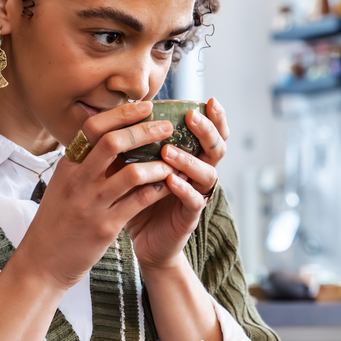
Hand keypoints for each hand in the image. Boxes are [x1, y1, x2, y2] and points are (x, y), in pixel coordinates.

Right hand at [13, 101, 175, 291]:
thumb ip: (84, 162)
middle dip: (145, 131)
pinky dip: (157, 190)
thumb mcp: (64, 185)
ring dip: (158, 164)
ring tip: (173, 160)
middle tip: (167, 127)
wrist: (42, 262)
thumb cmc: (57, 221)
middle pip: (114, 143)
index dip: (122, 114)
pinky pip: (139, 202)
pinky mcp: (105, 227)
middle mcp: (78, 180)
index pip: (93, 127)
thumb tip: (108, 134)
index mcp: (68, 165)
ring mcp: (92, 204)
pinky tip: (168, 186)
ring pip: (132, 173)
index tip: (146, 106)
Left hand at [126, 98, 229, 270]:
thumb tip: (123, 111)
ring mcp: (198, 195)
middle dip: (207, 131)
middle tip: (192, 117)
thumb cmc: (142, 196)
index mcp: (191, 157)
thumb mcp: (139, 165)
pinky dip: (183, 189)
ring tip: (168, 151)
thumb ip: (140, 143)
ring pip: (206, 174)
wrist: (145, 239)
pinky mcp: (189, 217)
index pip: (210, 133)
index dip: (215, 118)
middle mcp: (200, 173)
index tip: (210, 100)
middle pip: (217, 148)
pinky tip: (171, 180)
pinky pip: (193, 201)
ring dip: (188, 159)